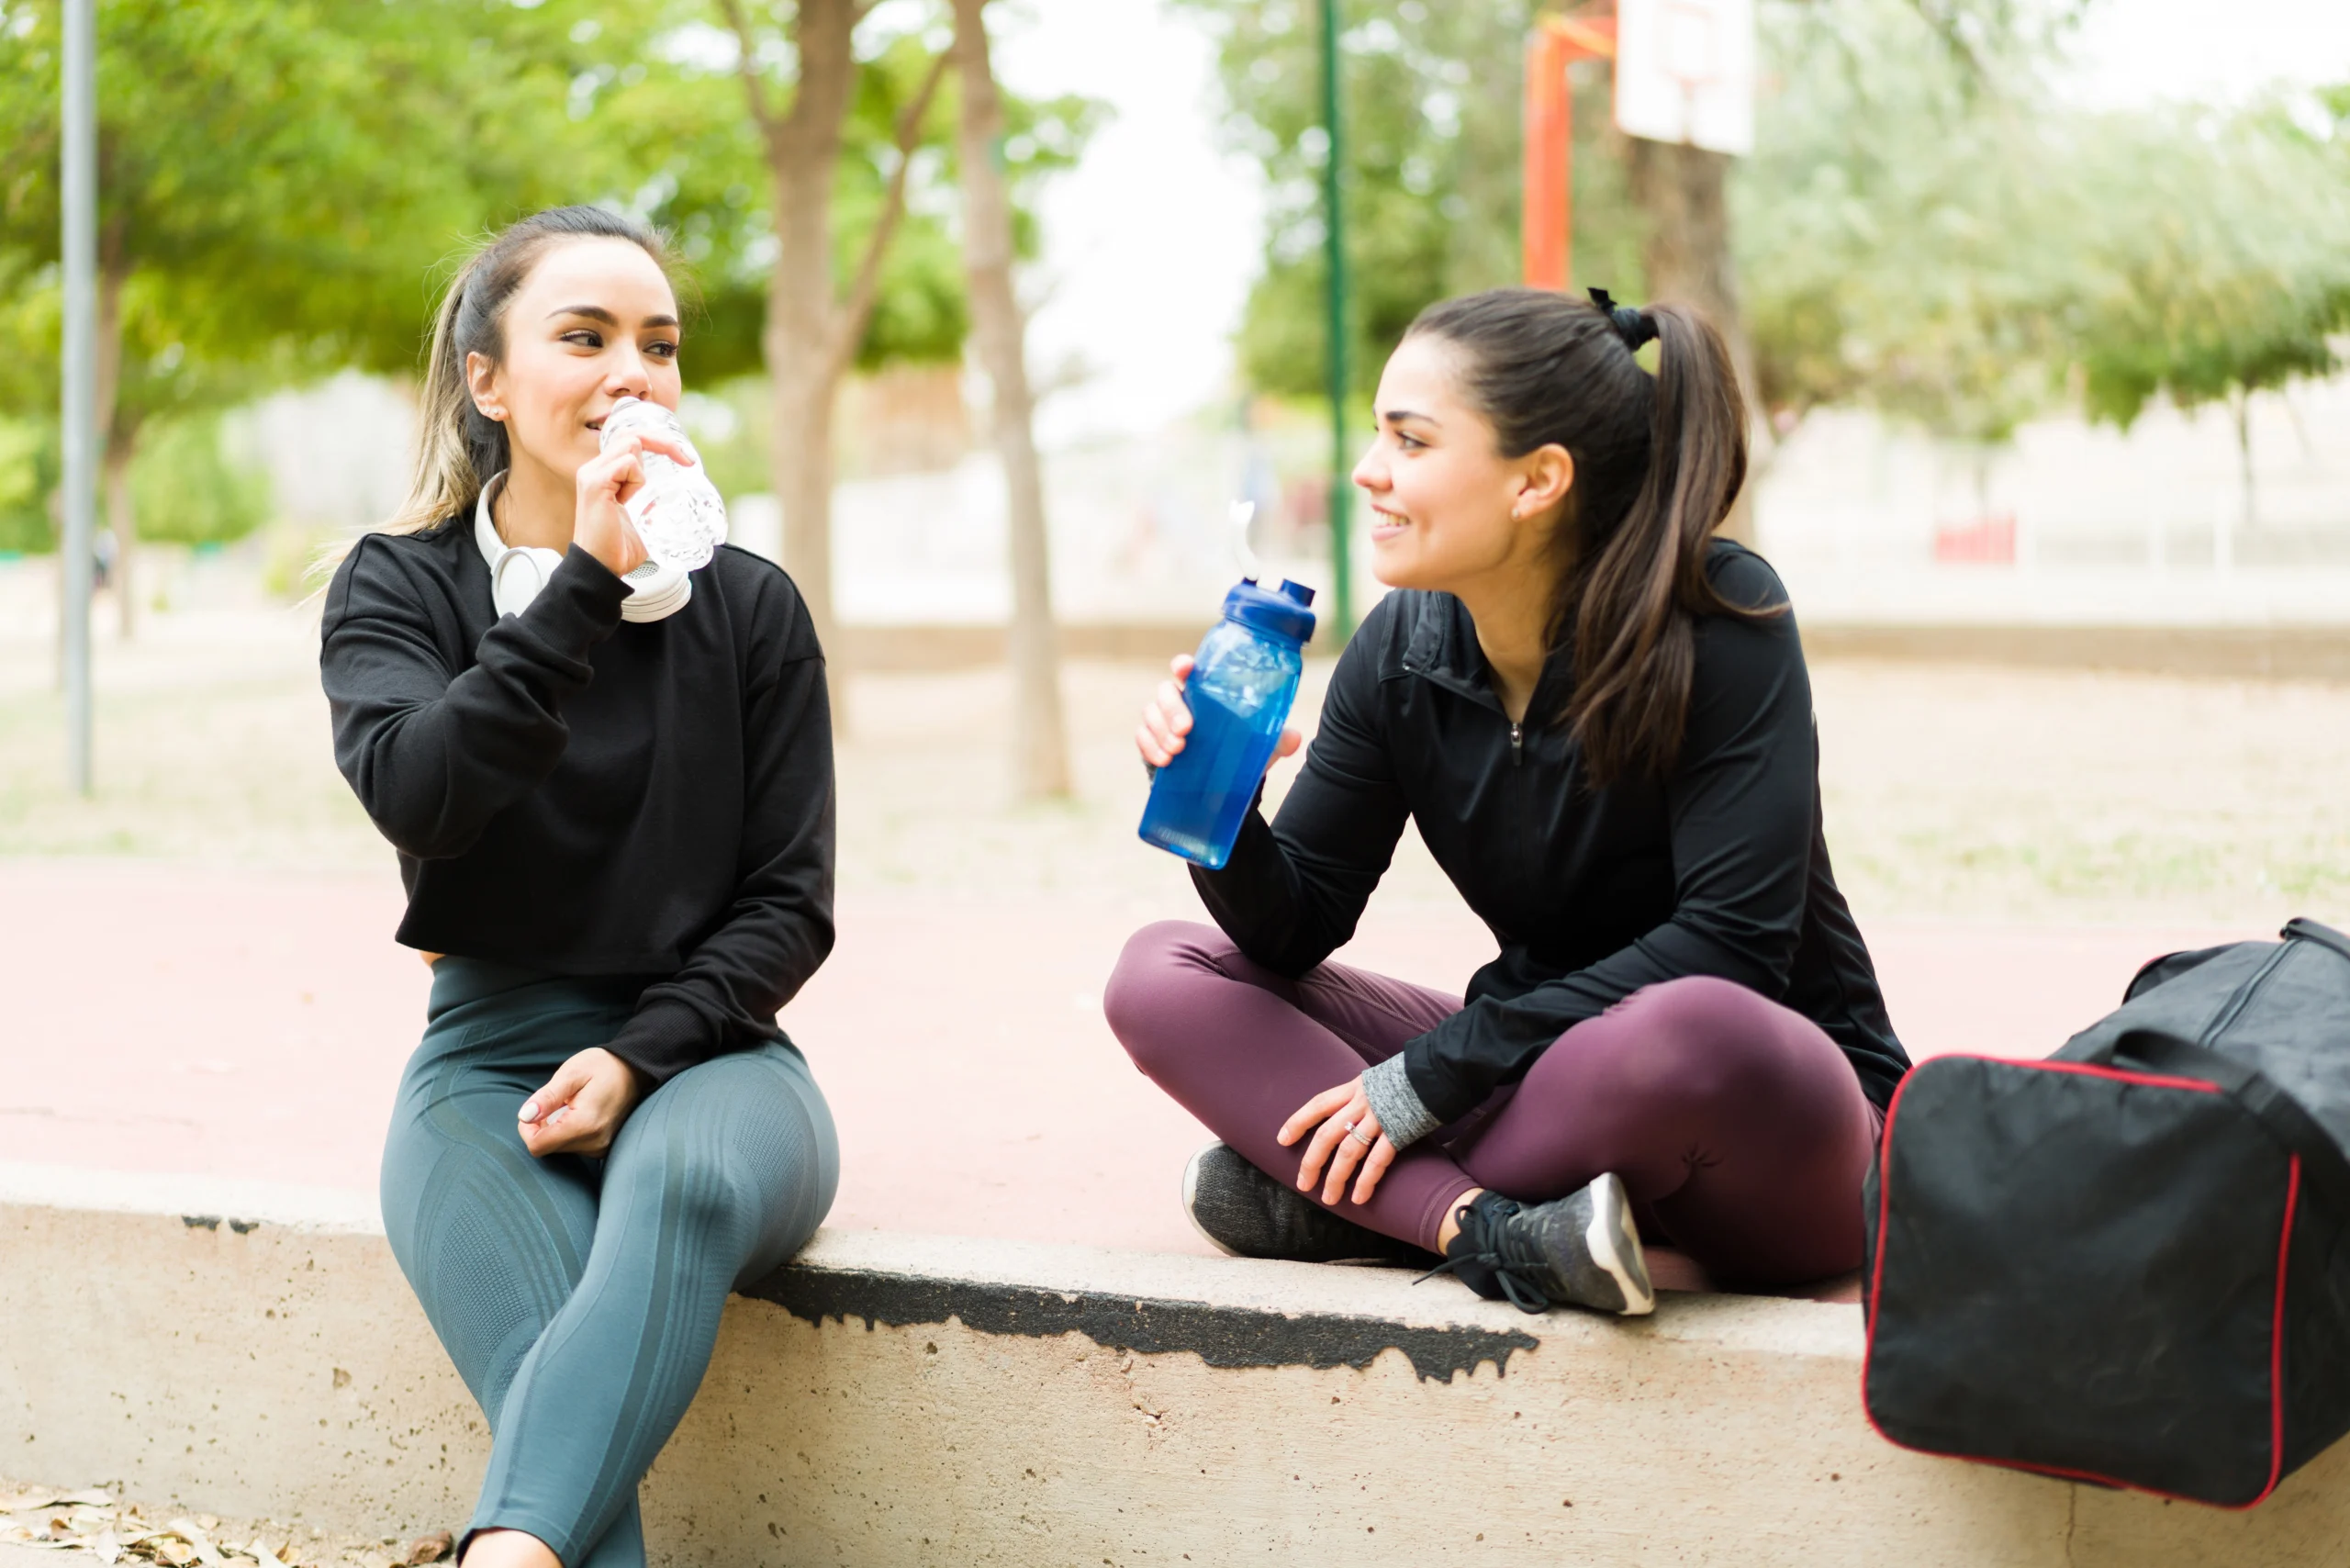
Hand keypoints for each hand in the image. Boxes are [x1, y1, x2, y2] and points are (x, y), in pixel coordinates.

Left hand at [518, 1047, 645, 1158]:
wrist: (635, 1069)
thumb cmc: (603, 1066)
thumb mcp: (571, 1073)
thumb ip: (547, 1097)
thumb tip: (525, 1117)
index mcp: (584, 1124)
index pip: (538, 1145)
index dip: (527, 1129)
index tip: (536, 1109)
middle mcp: (594, 1142)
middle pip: (548, 1147)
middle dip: (543, 1127)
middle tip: (558, 1102)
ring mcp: (600, 1147)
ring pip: (559, 1148)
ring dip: (556, 1128)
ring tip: (572, 1105)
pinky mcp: (602, 1148)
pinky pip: (573, 1146)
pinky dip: (568, 1131)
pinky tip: (579, 1113)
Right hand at [573, 429, 694, 578]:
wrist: (602, 568)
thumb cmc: (618, 548)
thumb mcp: (642, 519)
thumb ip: (653, 505)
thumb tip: (676, 501)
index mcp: (603, 473)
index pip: (630, 439)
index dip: (658, 441)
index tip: (685, 458)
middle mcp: (594, 468)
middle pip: (631, 433)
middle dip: (663, 441)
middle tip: (687, 460)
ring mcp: (592, 474)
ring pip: (630, 444)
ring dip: (644, 469)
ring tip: (635, 498)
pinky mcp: (595, 484)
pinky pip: (627, 463)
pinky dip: (636, 479)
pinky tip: (627, 501)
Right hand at [1134, 653, 1302, 771]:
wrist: (1219, 784)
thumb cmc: (1237, 750)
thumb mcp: (1259, 746)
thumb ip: (1276, 739)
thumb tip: (1295, 738)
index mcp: (1203, 692)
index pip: (1189, 670)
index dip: (1183, 665)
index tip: (1184, 668)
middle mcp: (1180, 701)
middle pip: (1165, 692)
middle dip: (1172, 709)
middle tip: (1186, 731)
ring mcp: (1161, 721)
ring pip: (1150, 714)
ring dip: (1160, 731)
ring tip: (1177, 751)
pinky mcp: (1151, 741)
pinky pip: (1142, 737)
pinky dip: (1150, 748)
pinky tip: (1164, 761)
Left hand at [1278, 1075, 1396, 1206]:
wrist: (1438, 1070)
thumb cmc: (1409, 1076)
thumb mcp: (1377, 1078)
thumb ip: (1362, 1095)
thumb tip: (1351, 1111)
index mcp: (1354, 1088)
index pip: (1318, 1105)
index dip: (1298, 1122)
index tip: (1282, 1140)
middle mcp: (1361, 1103)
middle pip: (1327, 1135)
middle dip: (1312, 1162)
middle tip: (1303, 1184)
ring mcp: (1379, 1118)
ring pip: (1348, 1152)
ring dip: (1336, 1178)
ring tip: (1329, 1199)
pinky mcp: (1398, 1132)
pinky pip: (1377, 1161)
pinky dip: (1366, 1180)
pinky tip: (1358, 1197)